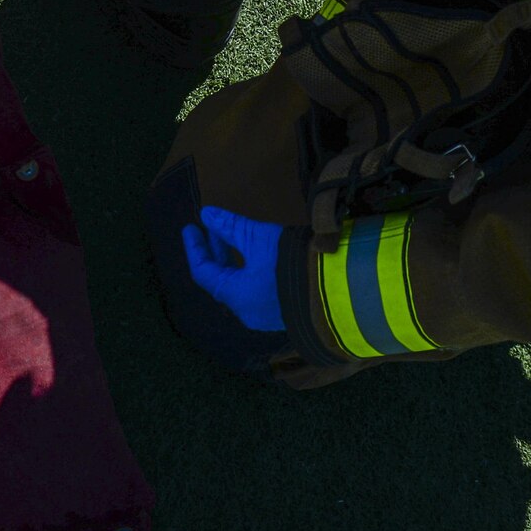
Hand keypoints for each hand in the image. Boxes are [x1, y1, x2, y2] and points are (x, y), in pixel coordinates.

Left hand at [181, 205, 283, 332]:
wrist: (339, 288)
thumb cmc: (292, 262)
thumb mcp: (259, 238)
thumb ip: (231, 227)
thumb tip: (207, 214)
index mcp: (235, 296)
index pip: (203, 272)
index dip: (195, 248)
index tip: (191, 227)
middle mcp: (246, 312)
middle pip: (220, 280)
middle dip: (215, 252)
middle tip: (211, 228)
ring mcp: (266, 316)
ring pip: (238, 286)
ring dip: (233, 261)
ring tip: (233, 237)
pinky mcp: (284, 313)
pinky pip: (255, 292)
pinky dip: (248, 272)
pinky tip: (255, 256)